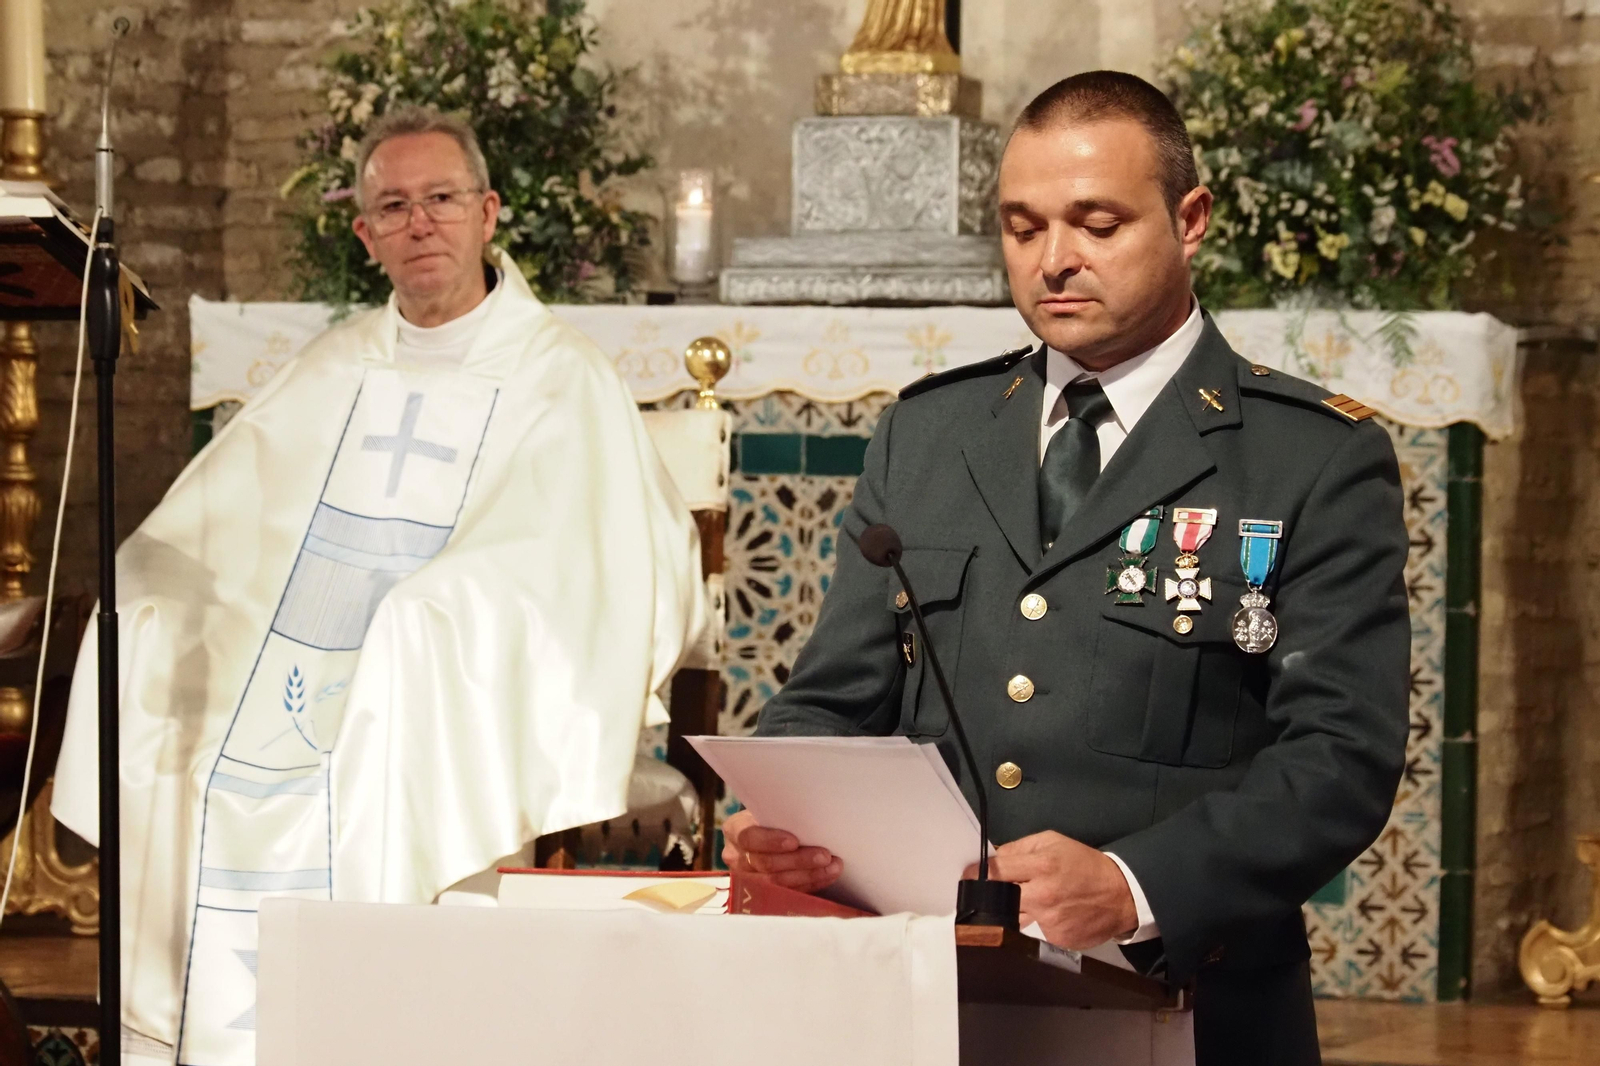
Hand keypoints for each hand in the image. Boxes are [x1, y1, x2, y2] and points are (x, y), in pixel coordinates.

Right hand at [722, 809, 842, 893]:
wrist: (766, 832)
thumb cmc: (772, 817)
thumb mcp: (771, 810)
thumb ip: (781, 815)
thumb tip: (811, 816)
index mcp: (734, 830)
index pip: (749, 837)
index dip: (771, 841)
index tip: (794, 841)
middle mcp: (736, 856)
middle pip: (766, 863)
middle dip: (798, 861)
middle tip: (824, 856)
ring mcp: (747, 878)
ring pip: (777, 882)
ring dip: (809, 875)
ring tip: (832, 867)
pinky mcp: (761, 894)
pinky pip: (786, 893)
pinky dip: (810, 884)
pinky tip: (826, 876)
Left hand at [963, 830, 1137, 948]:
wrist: (1121, 894)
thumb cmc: (1085, 865)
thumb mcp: (1054, 842)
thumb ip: (1020, 847)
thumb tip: (994, 857)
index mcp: (1043, 866)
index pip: (997, 870)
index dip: (978, 873)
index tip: (969, 876)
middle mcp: (1043, 895)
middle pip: (1000, 897)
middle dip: (996, 893)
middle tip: (998, 890)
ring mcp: (1050, 921)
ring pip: (1013, 918)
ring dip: (1015, 910)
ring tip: (1032, 901)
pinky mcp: (1056, 940)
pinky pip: (1033, 931)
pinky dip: (1035, 923)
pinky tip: (1050, 914)